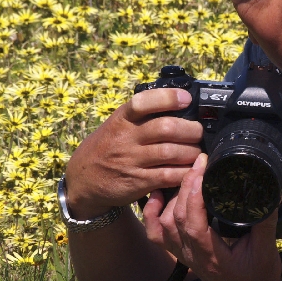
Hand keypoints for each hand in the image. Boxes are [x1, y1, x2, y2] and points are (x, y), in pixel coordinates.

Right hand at [64, 88, 203, 220]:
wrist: (83, 180)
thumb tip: (181, 105)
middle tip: (198, 133)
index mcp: (122, 119)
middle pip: (166, 128)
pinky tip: (191, 169)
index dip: (168, 98)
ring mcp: (131, 160)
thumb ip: (142, 116)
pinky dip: (185, 172)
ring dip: (191, 152)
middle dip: (190, 130)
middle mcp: (125, 138)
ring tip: (197, 152)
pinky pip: (168, 176)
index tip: (186, 99)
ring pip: (171, 152)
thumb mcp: (117, 125)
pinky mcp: (137, 182)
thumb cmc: (109, 146)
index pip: (143, 102)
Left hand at [142, 154, 281, 280]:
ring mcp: (185, 256)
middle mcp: (193, 256)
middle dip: (184, 186)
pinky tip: (158, 196)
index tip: (203, 168)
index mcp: (212, 256)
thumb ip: (266, 220)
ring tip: (187, 174)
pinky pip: (158, 235)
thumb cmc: (260, 277)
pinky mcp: (184, 254)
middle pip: (176, 218)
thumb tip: (272, 190)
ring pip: (163, 225)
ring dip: (171, 198)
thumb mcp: (267, 249)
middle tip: (198, 162)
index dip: (194, 193)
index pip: (193, 222)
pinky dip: (153, 215)